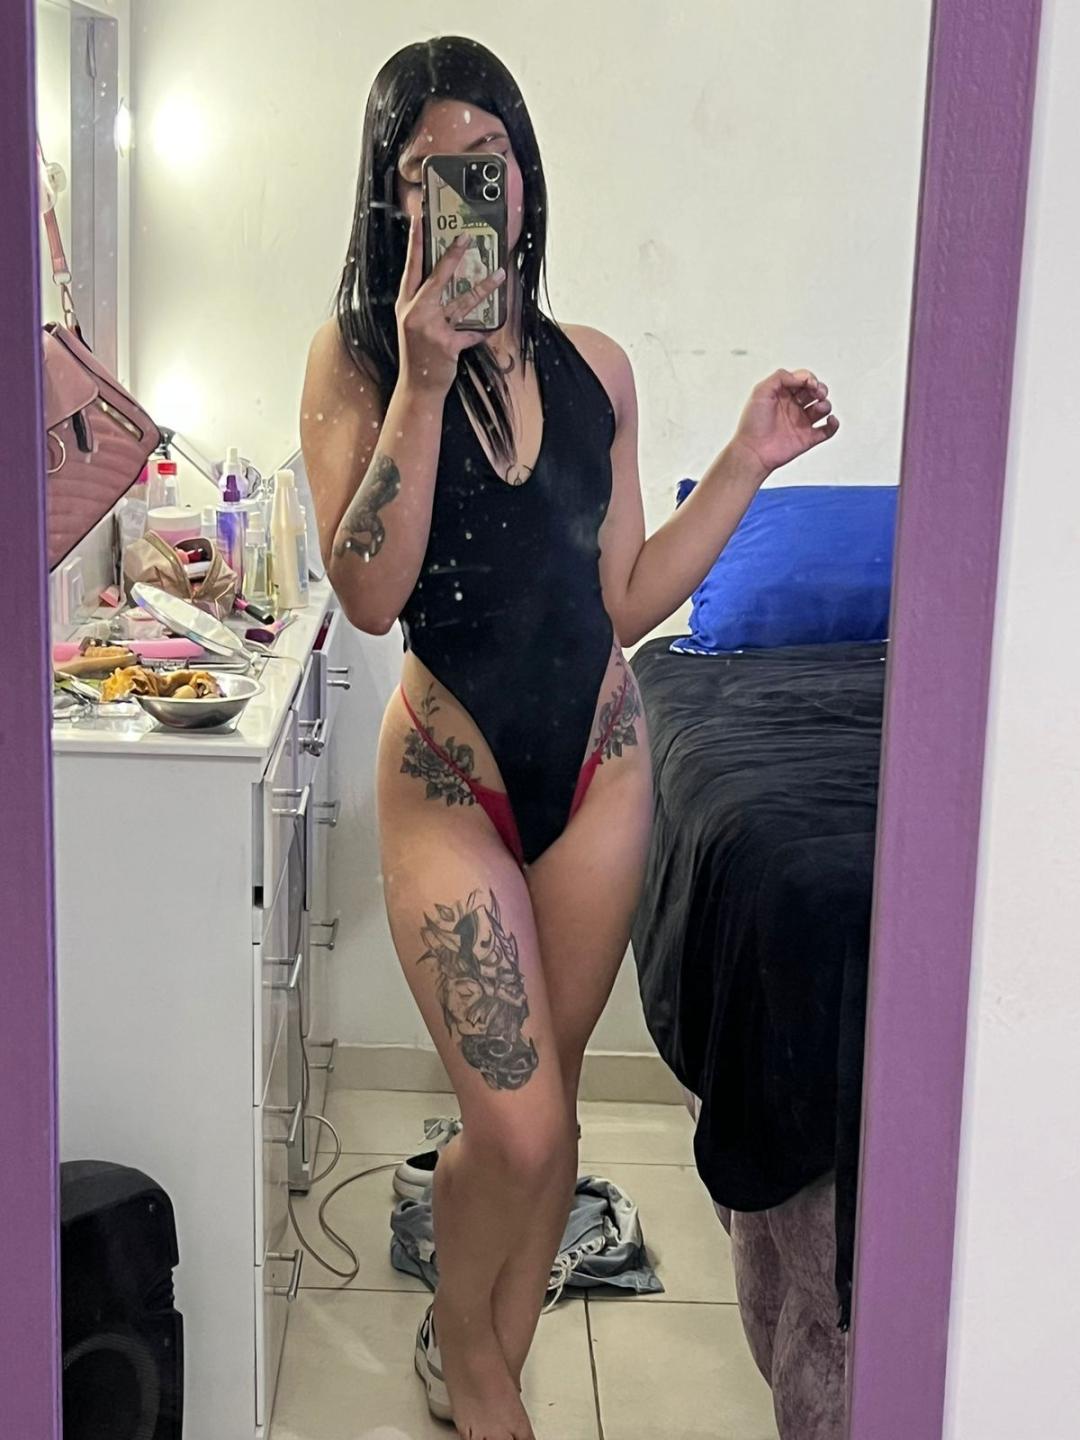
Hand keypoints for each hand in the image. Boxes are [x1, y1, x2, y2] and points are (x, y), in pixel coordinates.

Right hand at [395, 214, 505, 395]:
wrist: (418, 386)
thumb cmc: (418, 353)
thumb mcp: (413, 323)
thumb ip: (425, 301)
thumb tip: (445, 278)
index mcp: (407, 303)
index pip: (412, 266)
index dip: (416, 241)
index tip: (421, 218)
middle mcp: (417, 312)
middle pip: (437, 277)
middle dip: (452, 255)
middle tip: (466, 236)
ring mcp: (431, 329)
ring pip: (462, 301)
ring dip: (483, 287)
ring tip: (499, 274)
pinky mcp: (447, 345)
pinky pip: (471, 334)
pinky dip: (482, 331)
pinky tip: (492, 327)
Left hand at [729, 368, 839, 478]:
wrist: (753, 451)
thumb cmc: (752, 424)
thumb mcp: (760, 391)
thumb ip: (780, 377)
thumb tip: (800, 377)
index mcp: (782, 394)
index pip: (803, 380)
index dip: (809, 378)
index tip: (809, 383)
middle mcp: (793, 407)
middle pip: (815, 392)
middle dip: (820, 389)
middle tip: (817, 393)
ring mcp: (801, 422)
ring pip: (823, 408)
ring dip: (825, 405)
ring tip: (818, 409)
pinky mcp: (808, 438)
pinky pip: (828, 430)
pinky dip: (834, 424)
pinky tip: (830, 420)